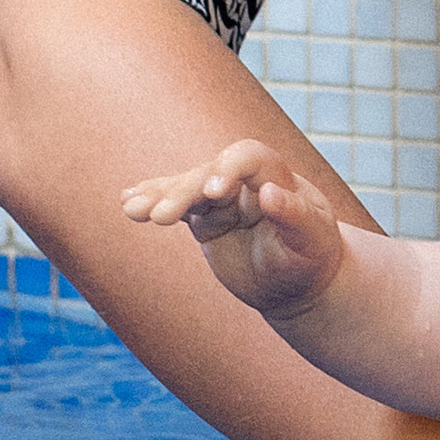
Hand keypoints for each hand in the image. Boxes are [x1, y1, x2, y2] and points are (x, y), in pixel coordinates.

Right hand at [122, 137, 343, 316]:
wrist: (300, 282)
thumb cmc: (312, 257)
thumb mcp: (312, 239)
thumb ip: (294, 215)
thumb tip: (268, 193)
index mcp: (277, 177)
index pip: (248, 157)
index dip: (228, 169)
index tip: (213, 192)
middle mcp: (246, 182)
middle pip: (208, 173)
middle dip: (184, 192)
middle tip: (160, 216)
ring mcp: (223, 200)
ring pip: (187, 189)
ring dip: (159, 197)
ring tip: (131, 210)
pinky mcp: (206, 220)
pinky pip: (178, 207)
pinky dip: (154, 203)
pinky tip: (127, 202)